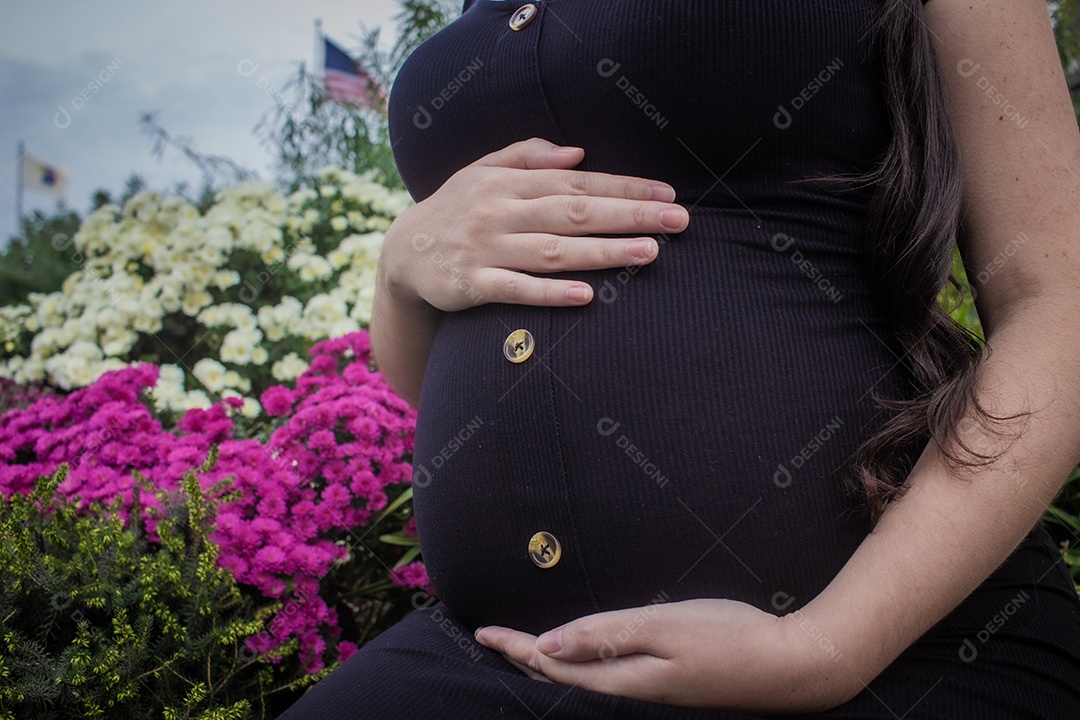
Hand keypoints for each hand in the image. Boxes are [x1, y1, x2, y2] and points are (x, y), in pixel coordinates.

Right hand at [378, 137, 688, 312]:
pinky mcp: (470, 284)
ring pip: (553, 250)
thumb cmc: (455, 209)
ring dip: (603, 252)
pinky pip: (515, 289)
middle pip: (575, 213)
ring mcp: (487, 248)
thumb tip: (577, 152)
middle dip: (629, 215)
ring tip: (648, 253)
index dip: (624, 188)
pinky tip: (587, 295)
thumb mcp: (483, 171)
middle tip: (677, 221)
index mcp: (511, 182)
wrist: (402, 252)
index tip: (666, 195)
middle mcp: (502, 212)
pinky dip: (549, 292)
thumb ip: (527, 156)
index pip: (578, 183)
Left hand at [473, 598, 855, 713]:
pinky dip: (581, 667)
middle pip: (563, 680)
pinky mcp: (668, 689)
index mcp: (622, 681)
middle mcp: (631, 695)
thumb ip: (604, 636)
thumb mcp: (662, 628)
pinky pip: (607, 681)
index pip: (553, 667)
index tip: (484, 632)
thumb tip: (546, 647)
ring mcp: (650, 695)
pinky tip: (584, 659)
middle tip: (493, 640)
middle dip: (525, 659)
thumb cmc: (729, 639)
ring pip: (583, 683)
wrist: (790, 668)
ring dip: (550, 665)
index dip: (517, 648)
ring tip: (526, 651)